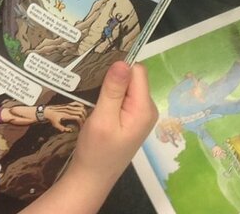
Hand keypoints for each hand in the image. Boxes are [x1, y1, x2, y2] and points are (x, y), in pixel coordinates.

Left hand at [44, 102, 88, 131]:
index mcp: (66, 115)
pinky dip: (80, 104)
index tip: (81, 126)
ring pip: (80, 107)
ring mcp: (68, 106)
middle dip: (84, 118)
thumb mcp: (56, 125)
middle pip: (81, 112)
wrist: (47, 111)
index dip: (82, 122)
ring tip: (84, 117)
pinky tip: (82, 108)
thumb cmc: (51, 118)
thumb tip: (71, 130)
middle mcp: (68, 109)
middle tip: (84, 122)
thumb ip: (63, 129)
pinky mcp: (67, 104)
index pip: (78, 117)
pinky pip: (76, 102)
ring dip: (84, 112)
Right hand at [65, 62, 156, 176]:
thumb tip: (122, 62)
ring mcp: (140, 114)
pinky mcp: (131, 118)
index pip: (137, 72)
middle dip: (114, 78)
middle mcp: (147, 109)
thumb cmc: (96, 151)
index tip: (99, 74)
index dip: (118, 69)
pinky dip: (110, 96)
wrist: (92, 178)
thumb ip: (113, 91)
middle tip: (92, 86)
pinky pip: (124, 97)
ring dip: (110, 88)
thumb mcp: (102, 119)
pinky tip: (98, 104)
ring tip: (93, 95)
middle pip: (133, 77)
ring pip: (127, 86)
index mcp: (144, 108)